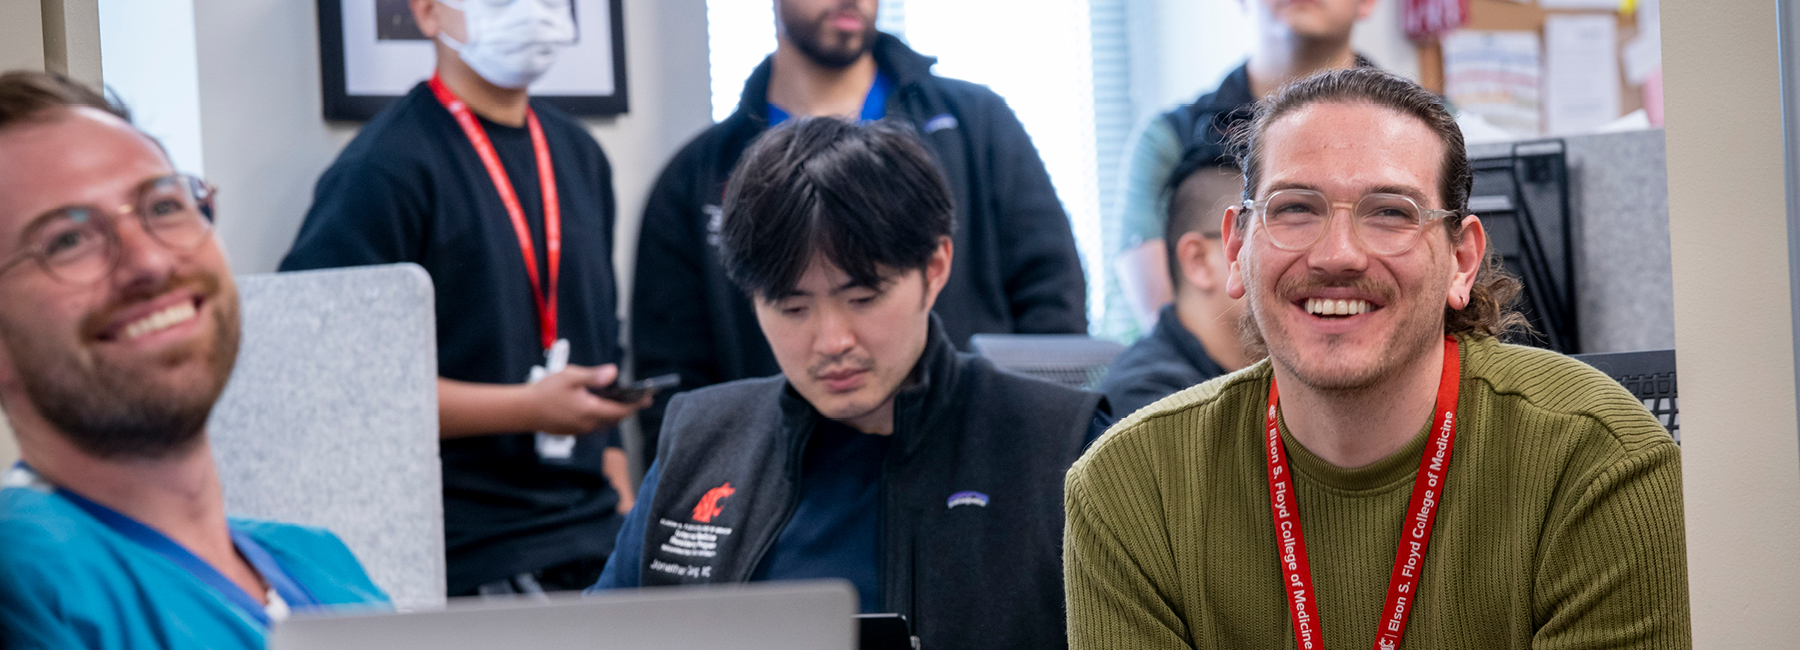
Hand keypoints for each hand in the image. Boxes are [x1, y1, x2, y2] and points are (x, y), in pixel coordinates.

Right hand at [526, 364, 650, 435]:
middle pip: (616, 418)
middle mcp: (589, 424)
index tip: (648, 398)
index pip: (621, 410)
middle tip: (639, 398)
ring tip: (621, 400)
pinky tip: (598, 405)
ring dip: (615, 413)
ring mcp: (580, 430)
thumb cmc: (545, 392)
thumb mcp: (571, 377)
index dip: (637, 404)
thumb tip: (613, 373)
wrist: (522, 411)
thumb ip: (594, 376)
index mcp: (591, 411)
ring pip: (605, 423)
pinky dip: (602, 416)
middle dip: (628, 409)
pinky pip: (594, 425)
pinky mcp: (572, 430)